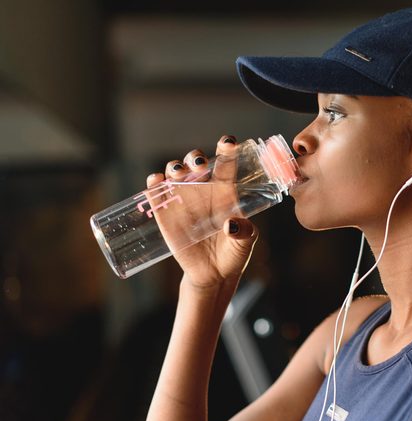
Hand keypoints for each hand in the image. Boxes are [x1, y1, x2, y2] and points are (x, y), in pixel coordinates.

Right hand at [146, 135, 258, 288]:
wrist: (212, 275)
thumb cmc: (233, 254)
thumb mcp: (245, 243)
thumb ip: (245, 232)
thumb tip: (232, 224)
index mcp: (225, 191)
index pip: (226, 164)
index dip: (226, 149)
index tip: (228, 141)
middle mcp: (202, 190)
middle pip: (196, 163)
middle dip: (195, 157)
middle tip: (199, 164)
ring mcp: (182, 199)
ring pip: (175, 172)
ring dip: (174, 167)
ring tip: (179, 173)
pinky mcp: (165, 213)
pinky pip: (156, 192)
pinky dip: (154, 183)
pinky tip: (155, 181)